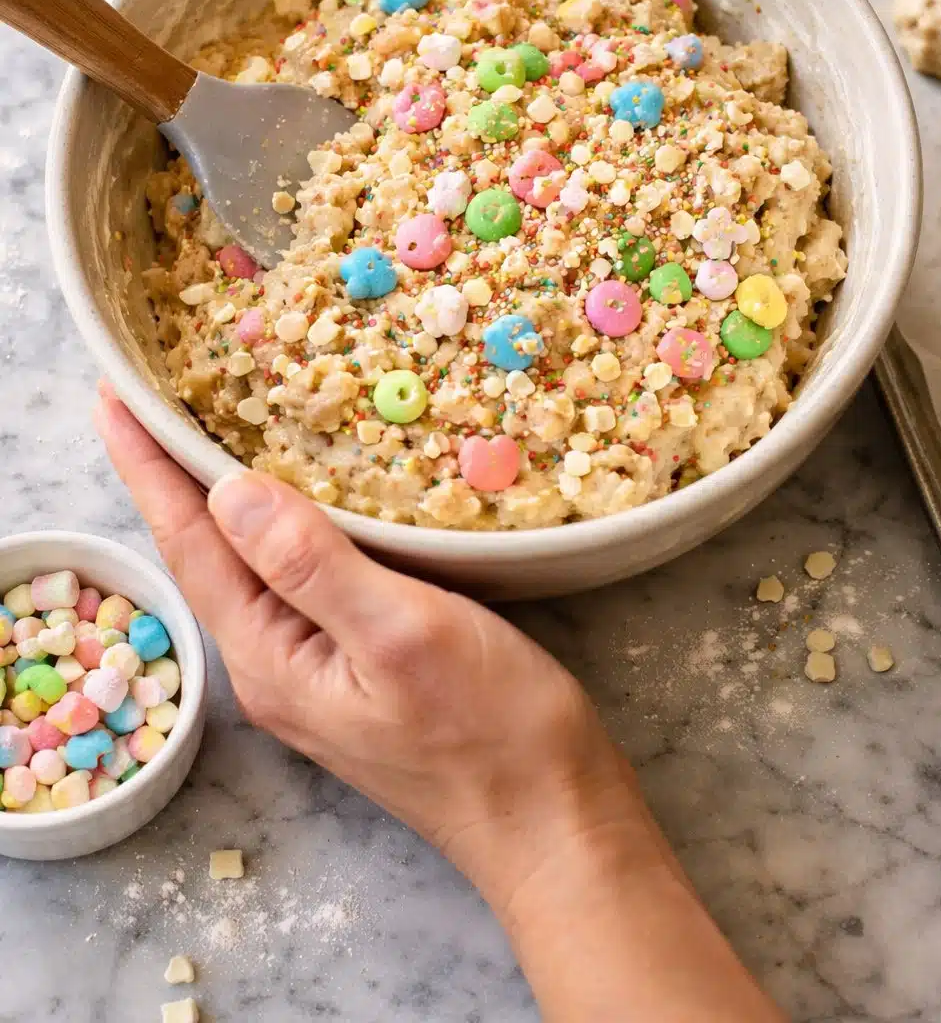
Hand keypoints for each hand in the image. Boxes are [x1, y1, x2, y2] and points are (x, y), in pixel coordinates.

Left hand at [95, 386, 785, 1020]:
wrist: (551, 819)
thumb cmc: (491, 731)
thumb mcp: (401, 633)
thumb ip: (312, 564)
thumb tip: (229, 490)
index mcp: (271, 656)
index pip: (190, 543)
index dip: (149, 466)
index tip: (115, 396)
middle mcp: (275, 667)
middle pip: (207, 555)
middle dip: (173, 476)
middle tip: (152, 396)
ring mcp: (315, 672)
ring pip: (251, 567)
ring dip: (223, 498)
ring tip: (205, 432)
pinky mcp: (356, 668)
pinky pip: (297, 581)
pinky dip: (284, 526)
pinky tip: (301, 501)